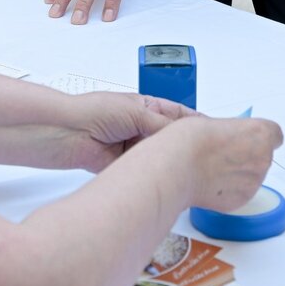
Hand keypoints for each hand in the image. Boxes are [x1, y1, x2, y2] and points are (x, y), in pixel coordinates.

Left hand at [62, 93, 197, 173]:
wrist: (70, 133)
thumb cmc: (96, 111)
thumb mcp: (137, 113)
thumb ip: (162, 125)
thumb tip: (183, 136)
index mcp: (148, 107)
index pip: (179, 115)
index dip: (196, 124)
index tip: (215, 134)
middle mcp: (143, 126)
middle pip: (172, 139)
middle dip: (186, 147)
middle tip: (204, 157)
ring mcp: (135, 146)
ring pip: (161, 157)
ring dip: (168, 162)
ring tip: (187, 169)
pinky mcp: (126, 166)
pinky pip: (146, 171)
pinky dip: (153, 175)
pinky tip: (164, 179)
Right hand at [171, 115, 282, 212]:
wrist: (177, 166)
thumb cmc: (191, 140)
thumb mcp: (214, 123)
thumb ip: (233, 132)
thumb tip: (231, 139)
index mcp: (259, 134)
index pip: (274, 134)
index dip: (259, 136)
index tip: (248, 137)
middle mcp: (262, 159)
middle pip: (262, 155)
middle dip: (247, 154)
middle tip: (223, 151)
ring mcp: (253, 183)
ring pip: (252, 175)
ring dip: (238, 172)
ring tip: (213, 167)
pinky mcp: (241, 200)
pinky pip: (240, 191)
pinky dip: (229, 188)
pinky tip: (211, 181)